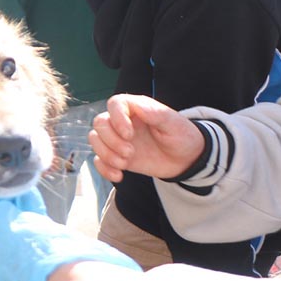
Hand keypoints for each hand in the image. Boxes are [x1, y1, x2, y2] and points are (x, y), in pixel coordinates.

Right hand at [89, 94, 204, 182]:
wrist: (185, 160)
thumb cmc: (181, 137)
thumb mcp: (173, 123)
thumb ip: (155, 113)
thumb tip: (138, 106)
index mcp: (136, 109)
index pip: (115, 104)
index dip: (116, 118)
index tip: (128, 135)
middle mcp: (122, 122)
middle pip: (100, 123)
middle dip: (111, 141)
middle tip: (130, 153)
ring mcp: (117, 139)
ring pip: (95, 140)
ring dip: (106, 154)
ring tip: (124, 164)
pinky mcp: (116, 155)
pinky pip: (98, 160)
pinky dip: (104, 169)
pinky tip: (119, 176)